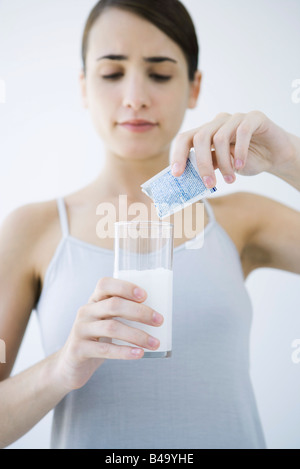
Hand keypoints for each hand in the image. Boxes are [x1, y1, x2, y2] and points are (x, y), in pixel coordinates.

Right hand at [54, 277, 162, 390]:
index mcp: (94, 301)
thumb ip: (124, 314)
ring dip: (137, 335)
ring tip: (155, 343)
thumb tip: (157, 315)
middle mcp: (85, 311)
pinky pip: (104, 350)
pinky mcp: (78, 349)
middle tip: (159, 321)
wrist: (69, 365)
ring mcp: (80, 330)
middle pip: (113, 305)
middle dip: (139, 312)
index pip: (105, 284)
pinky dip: (124, 352)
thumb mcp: (107, 322)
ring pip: (112, 328)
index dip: (125, 287)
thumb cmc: (97, 340)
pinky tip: (139, 354)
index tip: (145, 295)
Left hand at [171, 111, 295, 187]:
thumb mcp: (223, 167)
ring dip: (224, 164)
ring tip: (230, 179)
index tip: (177, 174)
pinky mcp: (254, 118)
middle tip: (209, 184)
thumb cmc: (246, 161)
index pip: (184, 138)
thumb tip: (189, 178)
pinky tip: (241, 166)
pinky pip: (242, 132)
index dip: (177, 154)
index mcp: (206, 132)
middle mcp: (218, 122)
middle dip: (202, 164)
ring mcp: (235, 118)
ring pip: (219, 138)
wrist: (275, 155)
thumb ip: (208, 167)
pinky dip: (240, 152)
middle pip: (200, 138)